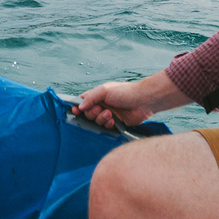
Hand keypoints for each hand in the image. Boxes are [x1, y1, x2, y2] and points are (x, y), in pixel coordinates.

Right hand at [72, 71, 191, 128]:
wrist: (143, 101)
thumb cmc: (125, 92)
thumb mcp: (105, 90)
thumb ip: (90, 98)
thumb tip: (79, 107)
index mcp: (97, 95)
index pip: (82, 101)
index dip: (77, 107)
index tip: (75, 110)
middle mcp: (101, 105)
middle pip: (87, 114)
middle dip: (92, 113)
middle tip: (100, 109)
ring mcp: (108, 115)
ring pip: (96, 122)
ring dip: (101, 119)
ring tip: (110, 114)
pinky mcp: (115, 124)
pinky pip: (106, 128)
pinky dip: (108, 125)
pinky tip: (114, 121)